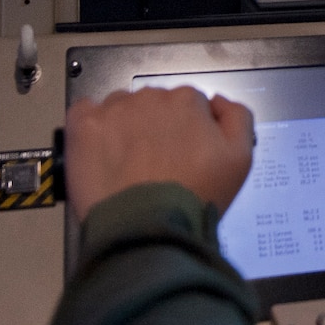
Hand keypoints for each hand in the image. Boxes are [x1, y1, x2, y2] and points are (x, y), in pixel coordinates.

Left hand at [64, 86, 255, 221]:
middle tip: (156, 162)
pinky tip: (100, 150)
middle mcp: (151, 97)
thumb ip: (238, 118)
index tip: (182, 153)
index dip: (186, 130)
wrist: (147, 227)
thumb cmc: (193, 196)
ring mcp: (115, 110)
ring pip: (122, 107)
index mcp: (188, 101)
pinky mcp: (84, 125)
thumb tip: (218, 102)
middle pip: (154, 103)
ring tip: (127, 162)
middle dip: (156, 126)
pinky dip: (92, 126)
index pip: (188, 104)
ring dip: (125, 125)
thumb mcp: (239, 159)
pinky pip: (85, 110)